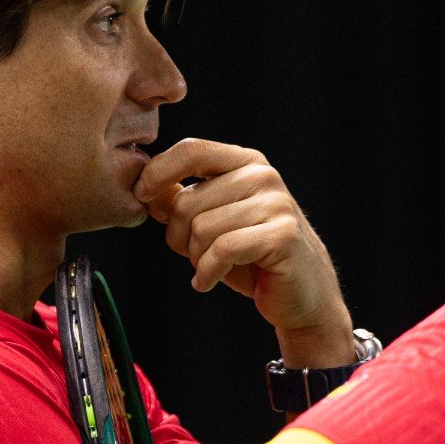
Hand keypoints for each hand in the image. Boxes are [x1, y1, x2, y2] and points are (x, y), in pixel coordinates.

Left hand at [136, 139, 351, 356]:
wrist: (302, 293)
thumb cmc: (252, 257)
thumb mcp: (212, 223)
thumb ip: (182, 202)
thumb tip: (148, 190)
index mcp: (245, 162)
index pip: (192, 150)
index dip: (158, 172)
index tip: (142, 196)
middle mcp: (263, 176)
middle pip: (187, 201)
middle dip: (177, 237)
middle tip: (192, 256)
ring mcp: (276, 203)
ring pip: (202, 229)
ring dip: (195, 259)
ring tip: (208, 268)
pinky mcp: (283, 235)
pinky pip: (223, 250)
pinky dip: (207, 272)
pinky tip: (206, 282)